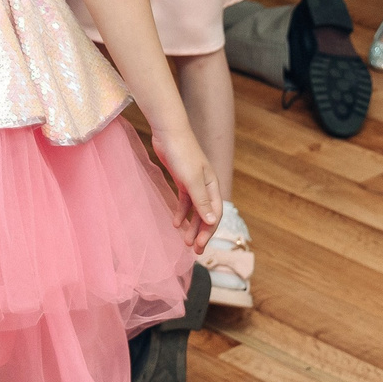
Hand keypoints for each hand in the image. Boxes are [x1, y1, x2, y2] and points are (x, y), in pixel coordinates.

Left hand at [148, 114, 221, 250]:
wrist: (168, 131)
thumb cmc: (182, 153)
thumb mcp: (191, 180)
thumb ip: (201, 201)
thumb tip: (212, 222)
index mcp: (212, 186)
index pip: (215, 214)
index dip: (208, 231)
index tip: (199, 246)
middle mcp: (206, 186)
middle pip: (206, 214)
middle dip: (201, 233)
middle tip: (194, 250)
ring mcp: (194, 182)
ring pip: (195, 210)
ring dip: (191, 225)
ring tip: (184, 241)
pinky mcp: (181, 179)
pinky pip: (184, 201)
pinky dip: (181, 212)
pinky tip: (175, 223)